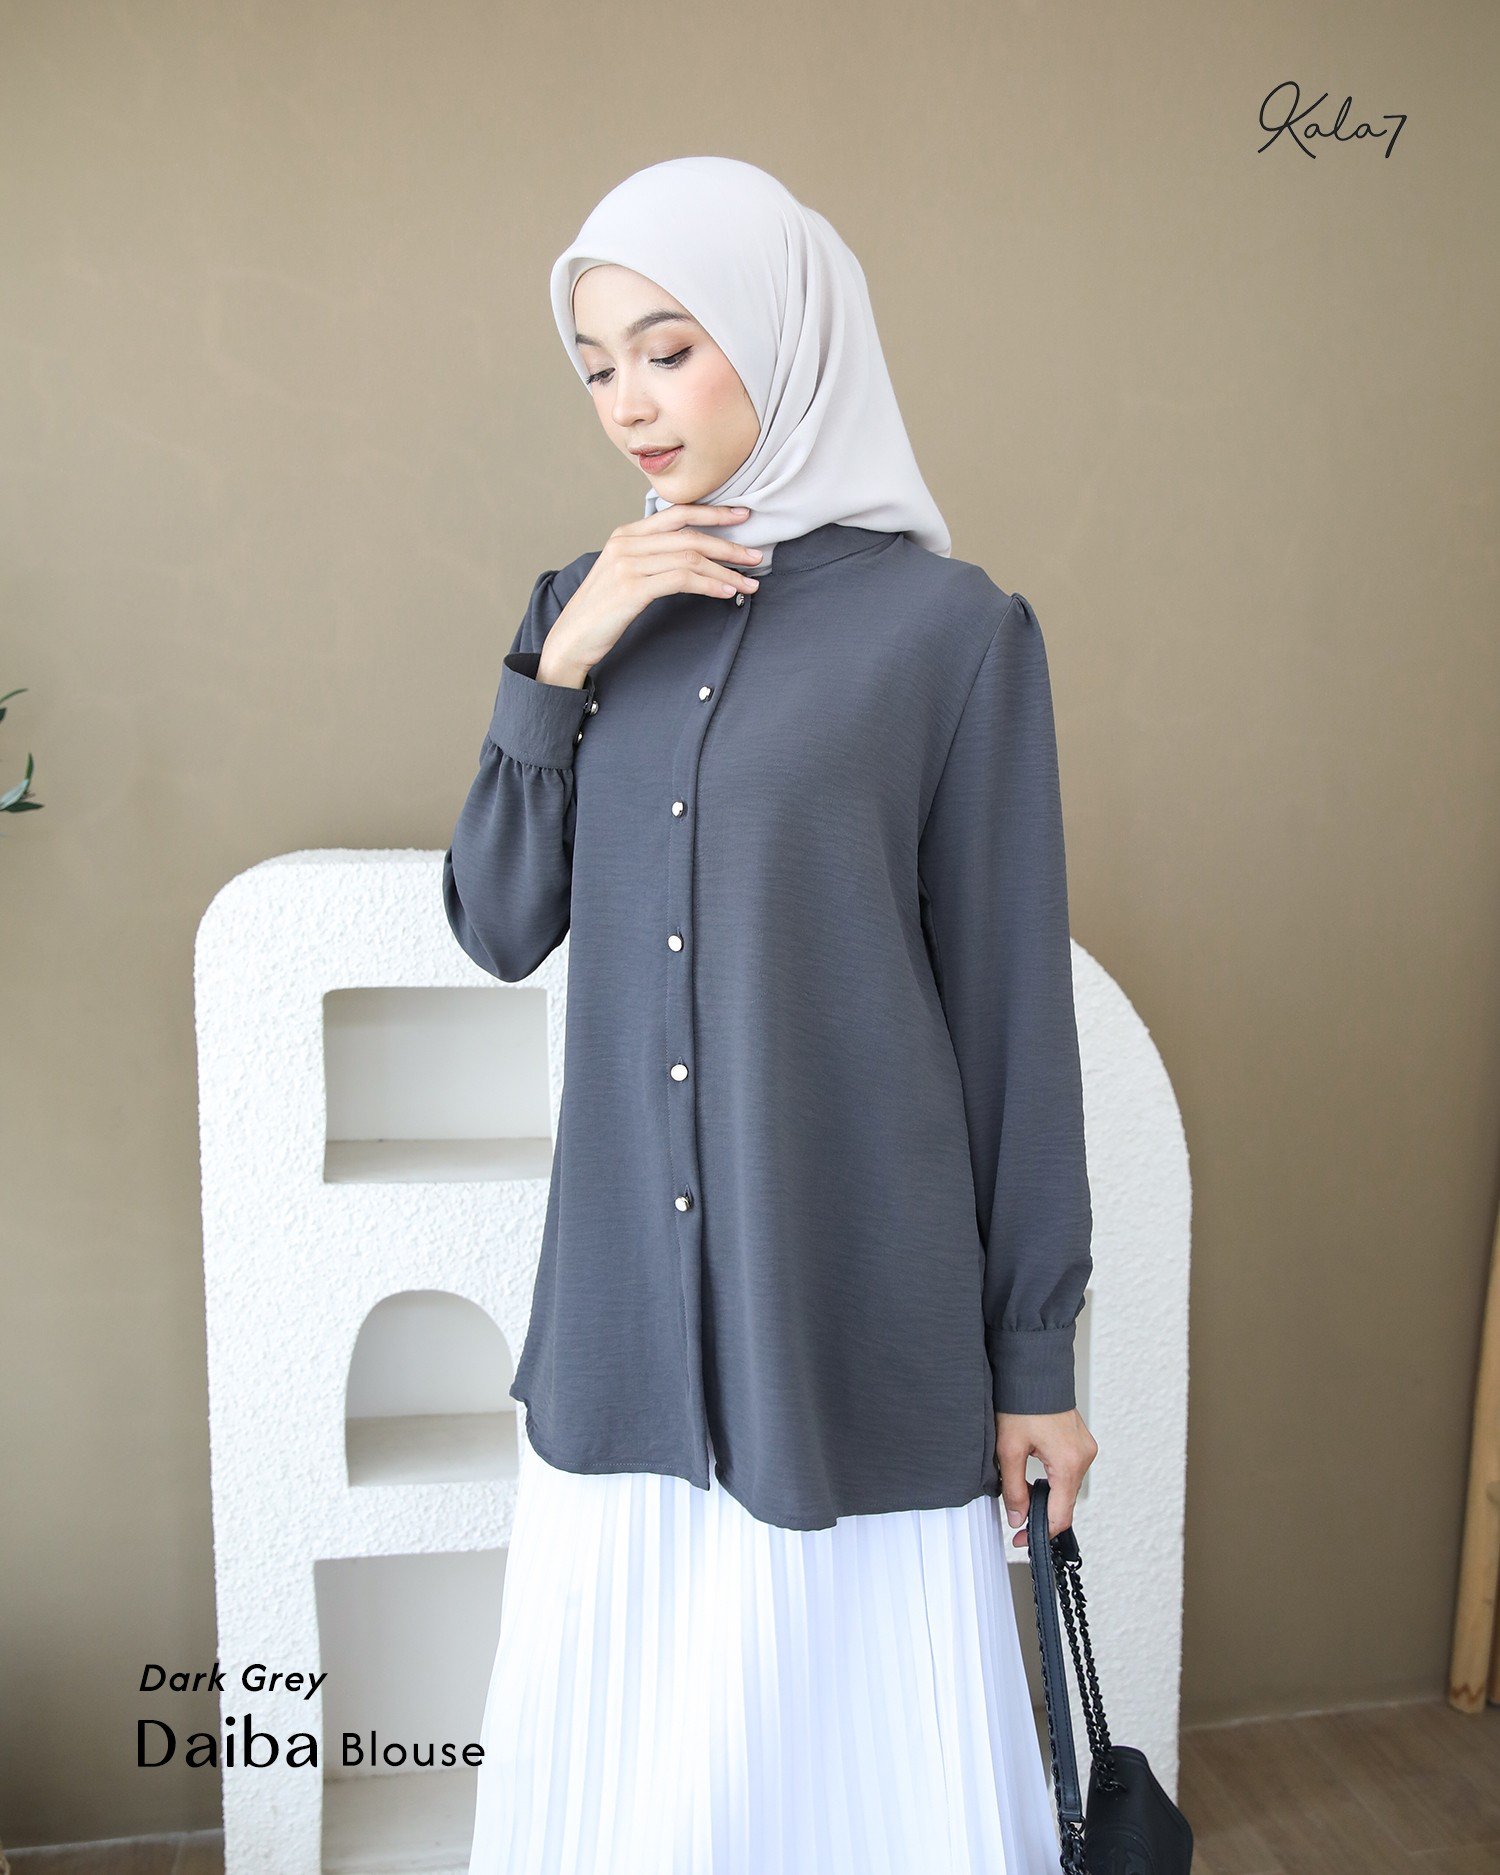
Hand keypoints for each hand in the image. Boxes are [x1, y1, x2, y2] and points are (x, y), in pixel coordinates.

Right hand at [536, 503, 764, 686]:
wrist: (571, 640)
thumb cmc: (602, 612)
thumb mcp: (625, 575)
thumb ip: (651, 558)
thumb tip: (691, 556)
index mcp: (626, 534)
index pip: (677, 513)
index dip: (713, 513)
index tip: (742, 515)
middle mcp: (626, 543)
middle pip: (689, 535)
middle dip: (728, 544)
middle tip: (756, 555)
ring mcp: (628, 564)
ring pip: (689, 557)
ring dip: (725, 569)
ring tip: (749, 581)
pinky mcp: (632, 588)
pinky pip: (681, 579)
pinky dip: (709, 584)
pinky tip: (727, 591)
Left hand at [995, 1409, 1097, 1550]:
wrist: (1033, 1369)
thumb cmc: (1021, 1402)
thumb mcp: (1008, 1449)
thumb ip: (1013, 1488)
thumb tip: (1018, 1518)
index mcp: (1068, 1463)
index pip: (1060, 1515)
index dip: (1040, 1532)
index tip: (1021, 1539)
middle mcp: (1084, 1457)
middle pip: (1065, 1502)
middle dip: (1042, 1515)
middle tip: (1018, 1521)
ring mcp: (1086, 1448)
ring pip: (1067, 1487)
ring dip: (1048, 1496)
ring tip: (1023, 1495)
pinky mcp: (1082, 1441)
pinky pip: (1070, 1471)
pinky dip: (1054, 1480)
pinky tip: (1036, 1477)